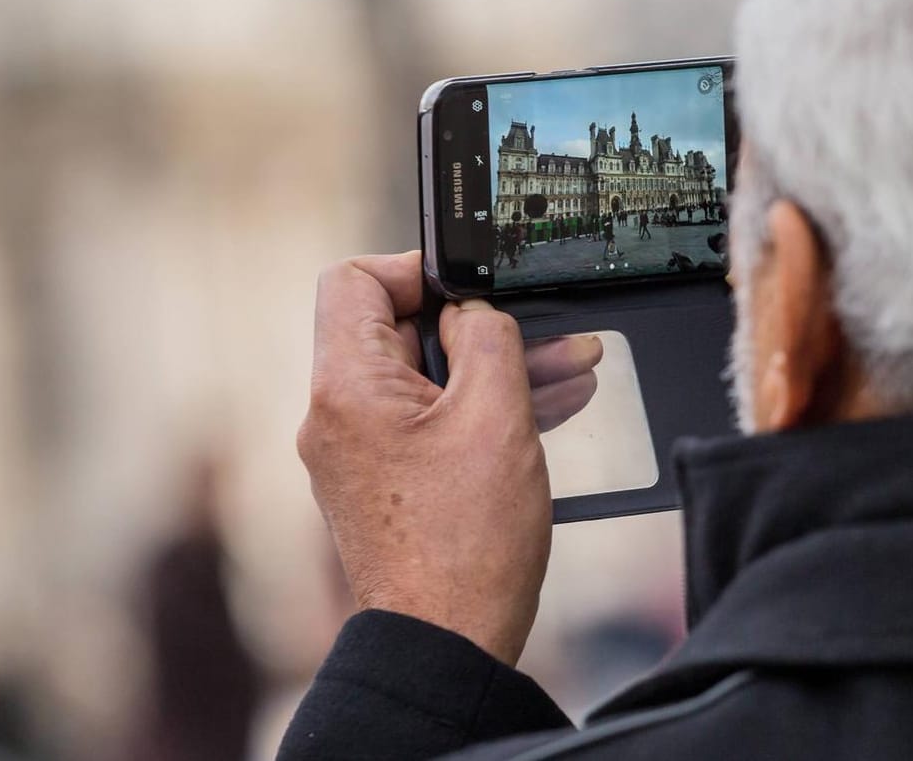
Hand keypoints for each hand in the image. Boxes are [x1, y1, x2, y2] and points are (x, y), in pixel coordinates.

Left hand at [297, 252, 601, 664]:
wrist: (448, 643)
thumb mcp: (495, 416)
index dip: (418, 270)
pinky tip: (551, 405)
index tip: (472, 288)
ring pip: (427, 379)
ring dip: (496, 368)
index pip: (356, 279)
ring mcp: (359, 453)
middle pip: (401, 331)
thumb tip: (473, 310)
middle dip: (482, 327)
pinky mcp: (386, 483)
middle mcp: (338, 416)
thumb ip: (486, 337)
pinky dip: (482, 409)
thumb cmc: (467, 544)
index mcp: (347, 387)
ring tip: (573, 367)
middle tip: (549, 334)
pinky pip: (432, 421)